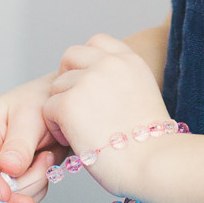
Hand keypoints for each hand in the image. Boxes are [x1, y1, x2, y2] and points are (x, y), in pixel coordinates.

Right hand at [0, 72, 64, 201]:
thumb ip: (20, 143)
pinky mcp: (4, 185)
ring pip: (6, 198)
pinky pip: (19, 199)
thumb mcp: (31, 115)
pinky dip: (38, 187)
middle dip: (22, 183)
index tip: (6, 194)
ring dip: (34, 182)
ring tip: (46, 155)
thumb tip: (8, 169)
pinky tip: (43, 164)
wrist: (53, 110)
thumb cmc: (38, 103)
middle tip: (47, 158)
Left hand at [43, 35, 172, 199]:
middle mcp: (109, 63)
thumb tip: (96, 87)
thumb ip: (121, 81)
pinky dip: (56, 126)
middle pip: (71, 55)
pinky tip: (75, 140)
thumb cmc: (152, 143)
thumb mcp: (143, 95)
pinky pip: (48, 108)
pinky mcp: (69, 103)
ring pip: (56, 85)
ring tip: (80, 130)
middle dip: (67, 78)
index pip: (97, 41)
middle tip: (76, 106)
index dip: (87, 63)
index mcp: (130, 61)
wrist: (155, 163)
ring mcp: (88, 81)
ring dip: (62, 106)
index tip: (89, 84)